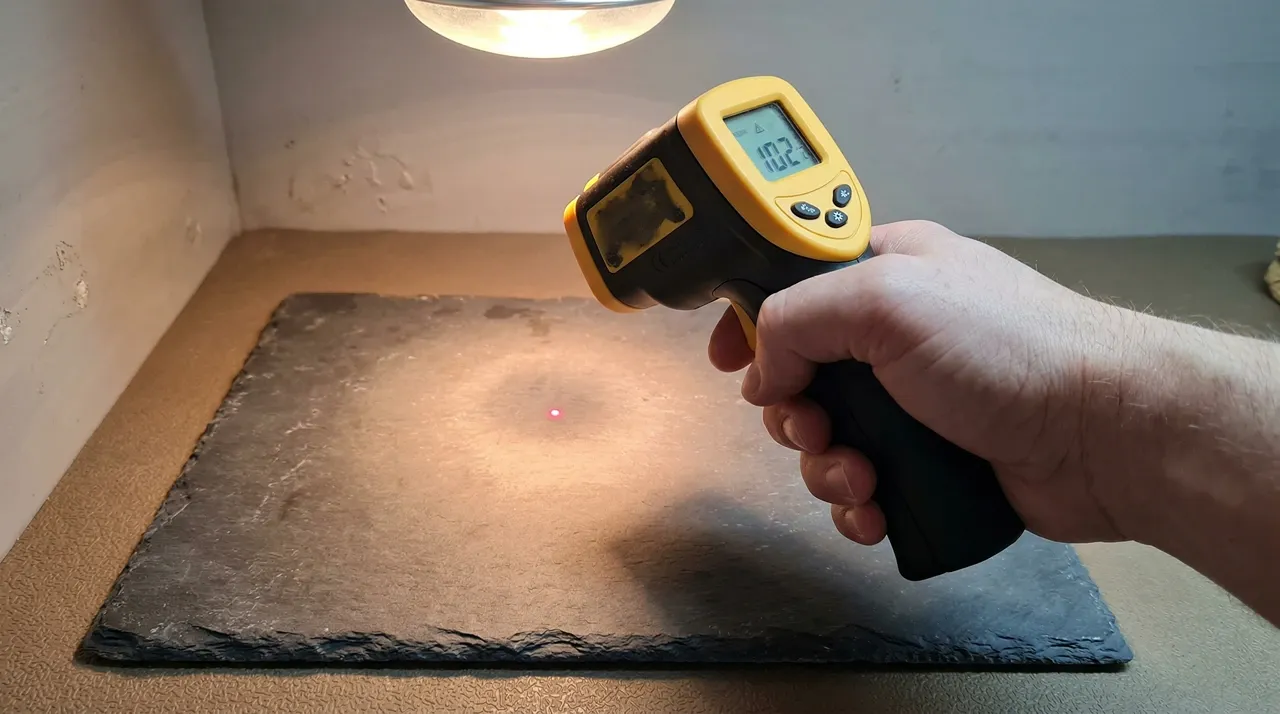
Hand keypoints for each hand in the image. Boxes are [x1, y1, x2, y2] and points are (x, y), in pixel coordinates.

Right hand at [708, 221, 1132, 546]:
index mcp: (884, 272)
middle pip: (799, 375)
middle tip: (816, 427)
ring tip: (863, 478)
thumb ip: (798, 318)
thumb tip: (763, 371)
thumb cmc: (1003, 348)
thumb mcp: (886, 300)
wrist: (1103, 433)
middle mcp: (894, 336)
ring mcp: (913, 403)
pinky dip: (855, 503)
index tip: (727, 358)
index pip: (791, 284)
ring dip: (826, 467)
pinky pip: (862, 486)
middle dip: (793, 413)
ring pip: (826, 440)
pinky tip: (875, 511)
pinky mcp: (929, 463)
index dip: (752, 320)